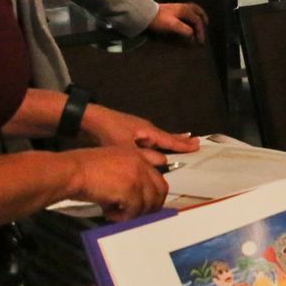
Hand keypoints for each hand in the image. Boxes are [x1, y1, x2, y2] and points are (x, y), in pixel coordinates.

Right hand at [65, 146, 169, 220]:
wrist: (72, 171)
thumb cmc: (83, 168)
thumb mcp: (110, 161)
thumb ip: (126, 172)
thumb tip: (134, 193)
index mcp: (136, 155)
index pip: (158, 171)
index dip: (155, 189)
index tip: (149, 200)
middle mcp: (141, 164)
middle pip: (160, 189)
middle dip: (151, 205)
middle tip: (136, 213)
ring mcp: (137, 177)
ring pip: (149, 203)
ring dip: (135, 213)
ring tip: (118, 214)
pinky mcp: (131, 191)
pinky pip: (135, 211)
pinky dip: (123, 217)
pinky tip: (110, 214)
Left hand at [82, 104, 201, 153]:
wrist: (88, 120)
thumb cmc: (107, 131)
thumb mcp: (126, 147)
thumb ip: (142, 157)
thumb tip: (158, 165)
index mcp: (147, 131)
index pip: (169, 140)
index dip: (183, 145)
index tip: (197, 145)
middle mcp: (145, 130)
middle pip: (166, 137)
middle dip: (179, 140)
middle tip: (194, 141)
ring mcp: (136, 131)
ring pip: (157, 139)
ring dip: (168, 142)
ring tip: (180, 142)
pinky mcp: (127, 134)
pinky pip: (147, 141)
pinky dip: (155, 144)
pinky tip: (152, 148)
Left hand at [147, 2, 208, 43]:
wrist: (144, 14)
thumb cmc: (159, 20)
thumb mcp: (173, 26)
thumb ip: (185, 31)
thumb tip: (192, 36)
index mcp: (185, 10)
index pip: (197, 21)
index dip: (200, 32)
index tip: (199, 42)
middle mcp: (183, 7)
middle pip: (197, 11)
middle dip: (203, 19)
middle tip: (206, 26)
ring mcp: (177, 7)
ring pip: (192, 10)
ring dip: (197, 16)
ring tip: (199, 22)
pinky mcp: (172, 10)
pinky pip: (186, 11)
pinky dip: (191, 16)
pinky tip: (187, 21)